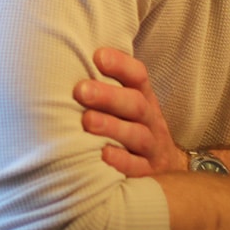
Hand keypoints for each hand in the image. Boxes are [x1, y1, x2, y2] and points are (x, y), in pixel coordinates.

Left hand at [73, 47, 188, 176]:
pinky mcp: (149, 173)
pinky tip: (102, 154)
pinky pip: (137, 167)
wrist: (165, 166)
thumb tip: (65, 61)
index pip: (138, 76)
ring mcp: (152, 147)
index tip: (98, 56)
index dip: (121, 65)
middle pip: (135, 104)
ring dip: (111, 126)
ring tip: (87, 121)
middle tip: (81, 90)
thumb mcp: (126, 104)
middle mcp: (150, 120)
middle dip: (108, 96)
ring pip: (137, 134)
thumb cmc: (130, 126)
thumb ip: (105, 85)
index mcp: (143, 98)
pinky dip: (120, 161)